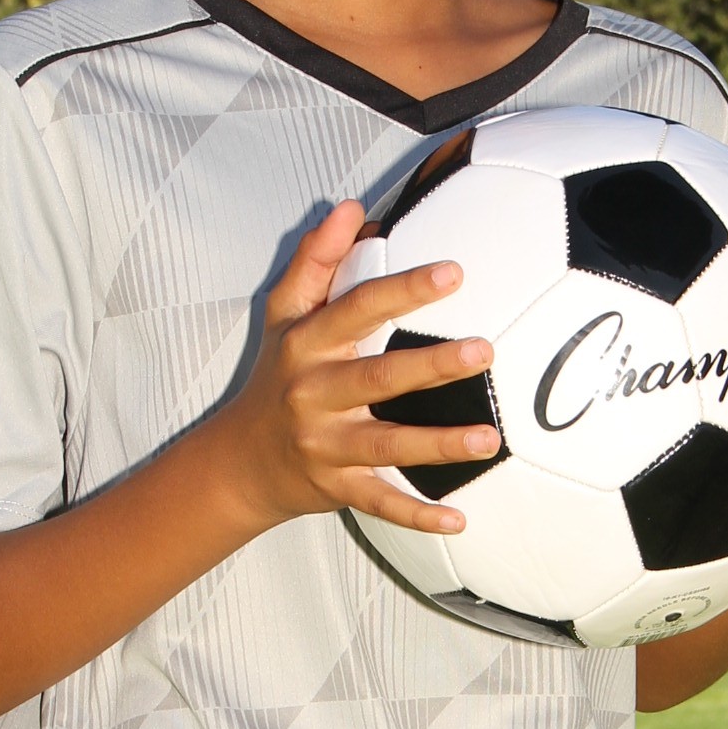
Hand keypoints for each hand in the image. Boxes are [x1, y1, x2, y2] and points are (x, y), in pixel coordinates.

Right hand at [217, 201, 499, 535]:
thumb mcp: (284, 315)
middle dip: (432, 365)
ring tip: (489, 439)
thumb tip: (349, 209)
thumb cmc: (276, 376)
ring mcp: (325, 445)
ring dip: (439, 444)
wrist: (238, 461)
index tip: (453, 273)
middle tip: (485, 351)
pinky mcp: (335, 487)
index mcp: (307, 345)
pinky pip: (380, 502)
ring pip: (387, 444)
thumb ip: (316, 260)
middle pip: (378, 377)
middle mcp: (314, 394)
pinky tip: (459, 519)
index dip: (403, 290)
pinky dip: (418, 515)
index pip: (357, 309)